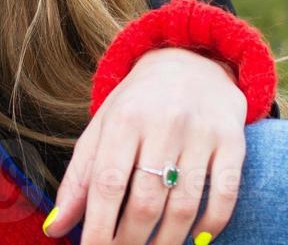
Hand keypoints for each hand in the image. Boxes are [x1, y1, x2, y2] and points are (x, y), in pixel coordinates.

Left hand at [43, 47, 246, 244]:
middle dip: (129, 240)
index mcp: (124, 119)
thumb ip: (79, 177)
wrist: (191, 61)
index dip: (98, 226)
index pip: (108, 182)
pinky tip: (196, 240)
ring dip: (167, 241)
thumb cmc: (137, 104)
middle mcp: (163, 123)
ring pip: (184, 204)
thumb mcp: (103, 127)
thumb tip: (54, 227)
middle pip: (145, 200)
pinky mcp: (233, 140)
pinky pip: (224, 194)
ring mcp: (200, 132)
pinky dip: (210, 225)